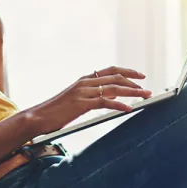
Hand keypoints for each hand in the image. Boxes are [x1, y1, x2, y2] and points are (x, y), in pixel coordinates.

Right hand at [29, 66, 152, 135]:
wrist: (38, 117)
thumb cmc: (57, 111)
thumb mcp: (78, 100)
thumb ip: (95, 95)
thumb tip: (113, 96)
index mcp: (85, 79)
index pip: (111, 70)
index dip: (128, 71)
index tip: (141, 76)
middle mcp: (86, 82)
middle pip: (116, 77)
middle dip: (135, 82)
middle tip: (148, 89)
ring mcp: (84, 92)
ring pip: (114, 89)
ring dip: (132, 93)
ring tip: (145, 97)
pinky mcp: (81, 104)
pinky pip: (105, 102)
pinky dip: (119, 105)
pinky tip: (129, 108)